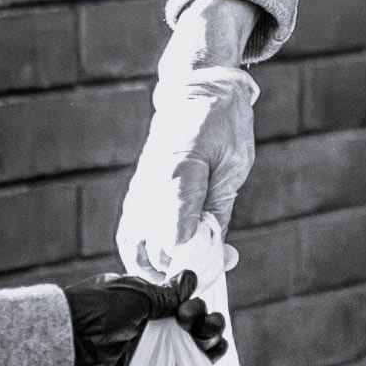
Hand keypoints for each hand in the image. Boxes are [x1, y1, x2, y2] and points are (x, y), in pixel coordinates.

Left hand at [63, 271, 227, 365]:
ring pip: (193, 352)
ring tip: (211, 342)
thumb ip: (166, 294)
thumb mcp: (133, 294)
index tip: (187, 310)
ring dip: (210, 344)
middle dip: (207, 323)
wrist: (66, 351)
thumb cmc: (95, 313)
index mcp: (144, 306)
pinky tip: (208, 360)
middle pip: (193, 328)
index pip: (183, 306)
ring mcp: (151, 357)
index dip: (194, 305)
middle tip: (198, 326)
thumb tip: (192, 279)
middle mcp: (150, 331)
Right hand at [114, 64, 259, 278]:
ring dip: (158, 270)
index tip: (217, 265)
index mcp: (178, 173)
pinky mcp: (136, 194)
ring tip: (186, 276)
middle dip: (183, 270)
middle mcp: (150, 186)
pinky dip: (145, 256)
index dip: (194, 259)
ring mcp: (139, 191)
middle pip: (155, 248)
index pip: (176, 235)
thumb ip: (218, 207)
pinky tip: (169, 264)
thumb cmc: (221, 124)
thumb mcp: (234, 162)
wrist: (195, 88)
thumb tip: (212, 251)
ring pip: (134, 246)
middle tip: (213, 271)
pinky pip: (131, 235)